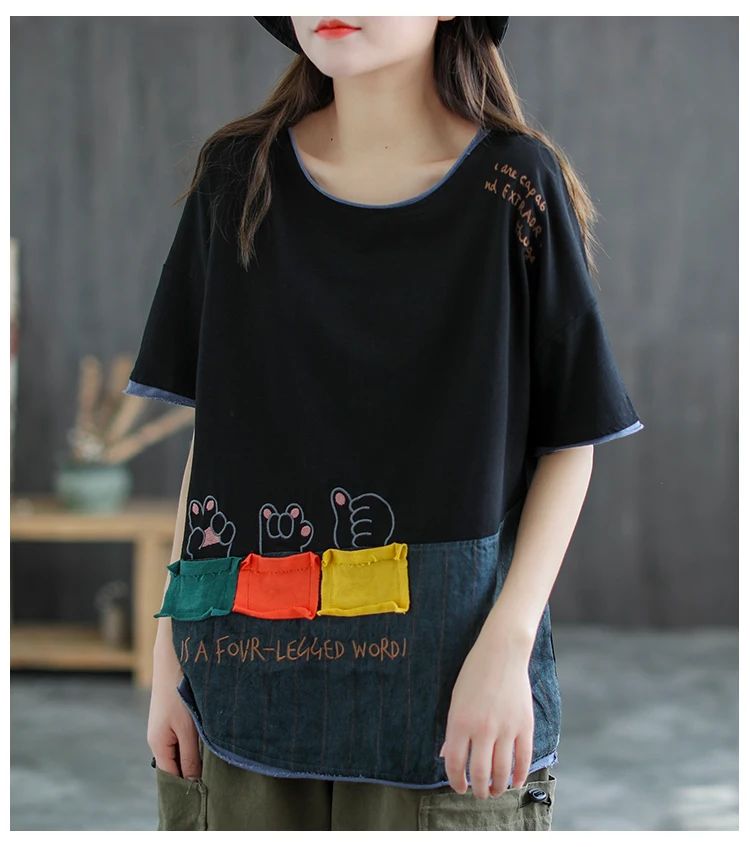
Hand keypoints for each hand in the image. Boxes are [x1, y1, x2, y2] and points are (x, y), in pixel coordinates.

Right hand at [147, 622, 201, 778]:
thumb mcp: (188, 728)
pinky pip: (185, 736)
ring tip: (217, 761)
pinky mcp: (175, 716)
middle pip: (176, 764)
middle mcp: (160, 738)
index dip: (186, 787)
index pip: (171, 776)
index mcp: (158, 745)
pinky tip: (213, 738)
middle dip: (194, 771)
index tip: (207, 793)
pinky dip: (198, 740)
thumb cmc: (179, 692)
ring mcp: (166, 726)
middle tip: (216, 779)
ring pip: (183, 749)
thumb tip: (193, 783)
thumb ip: (191, 756)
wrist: (174, 657)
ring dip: (198, 754)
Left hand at [439, 629, 533, 798]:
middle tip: (479, 794)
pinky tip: (516, 781)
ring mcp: (505, 728)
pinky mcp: (524, 725)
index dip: (456, 781)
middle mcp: (482, 728)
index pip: (455, 763)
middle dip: (478, 790)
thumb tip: (446, 756)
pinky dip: (520, 775)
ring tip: (495, 791)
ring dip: (498, 787)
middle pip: (479, 773)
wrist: (501, 653)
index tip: (459, 787)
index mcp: (460, 721)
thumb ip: (453, 730)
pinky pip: (524, 758)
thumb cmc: (474, 674)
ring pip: (502, 771)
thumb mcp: (455, 700)